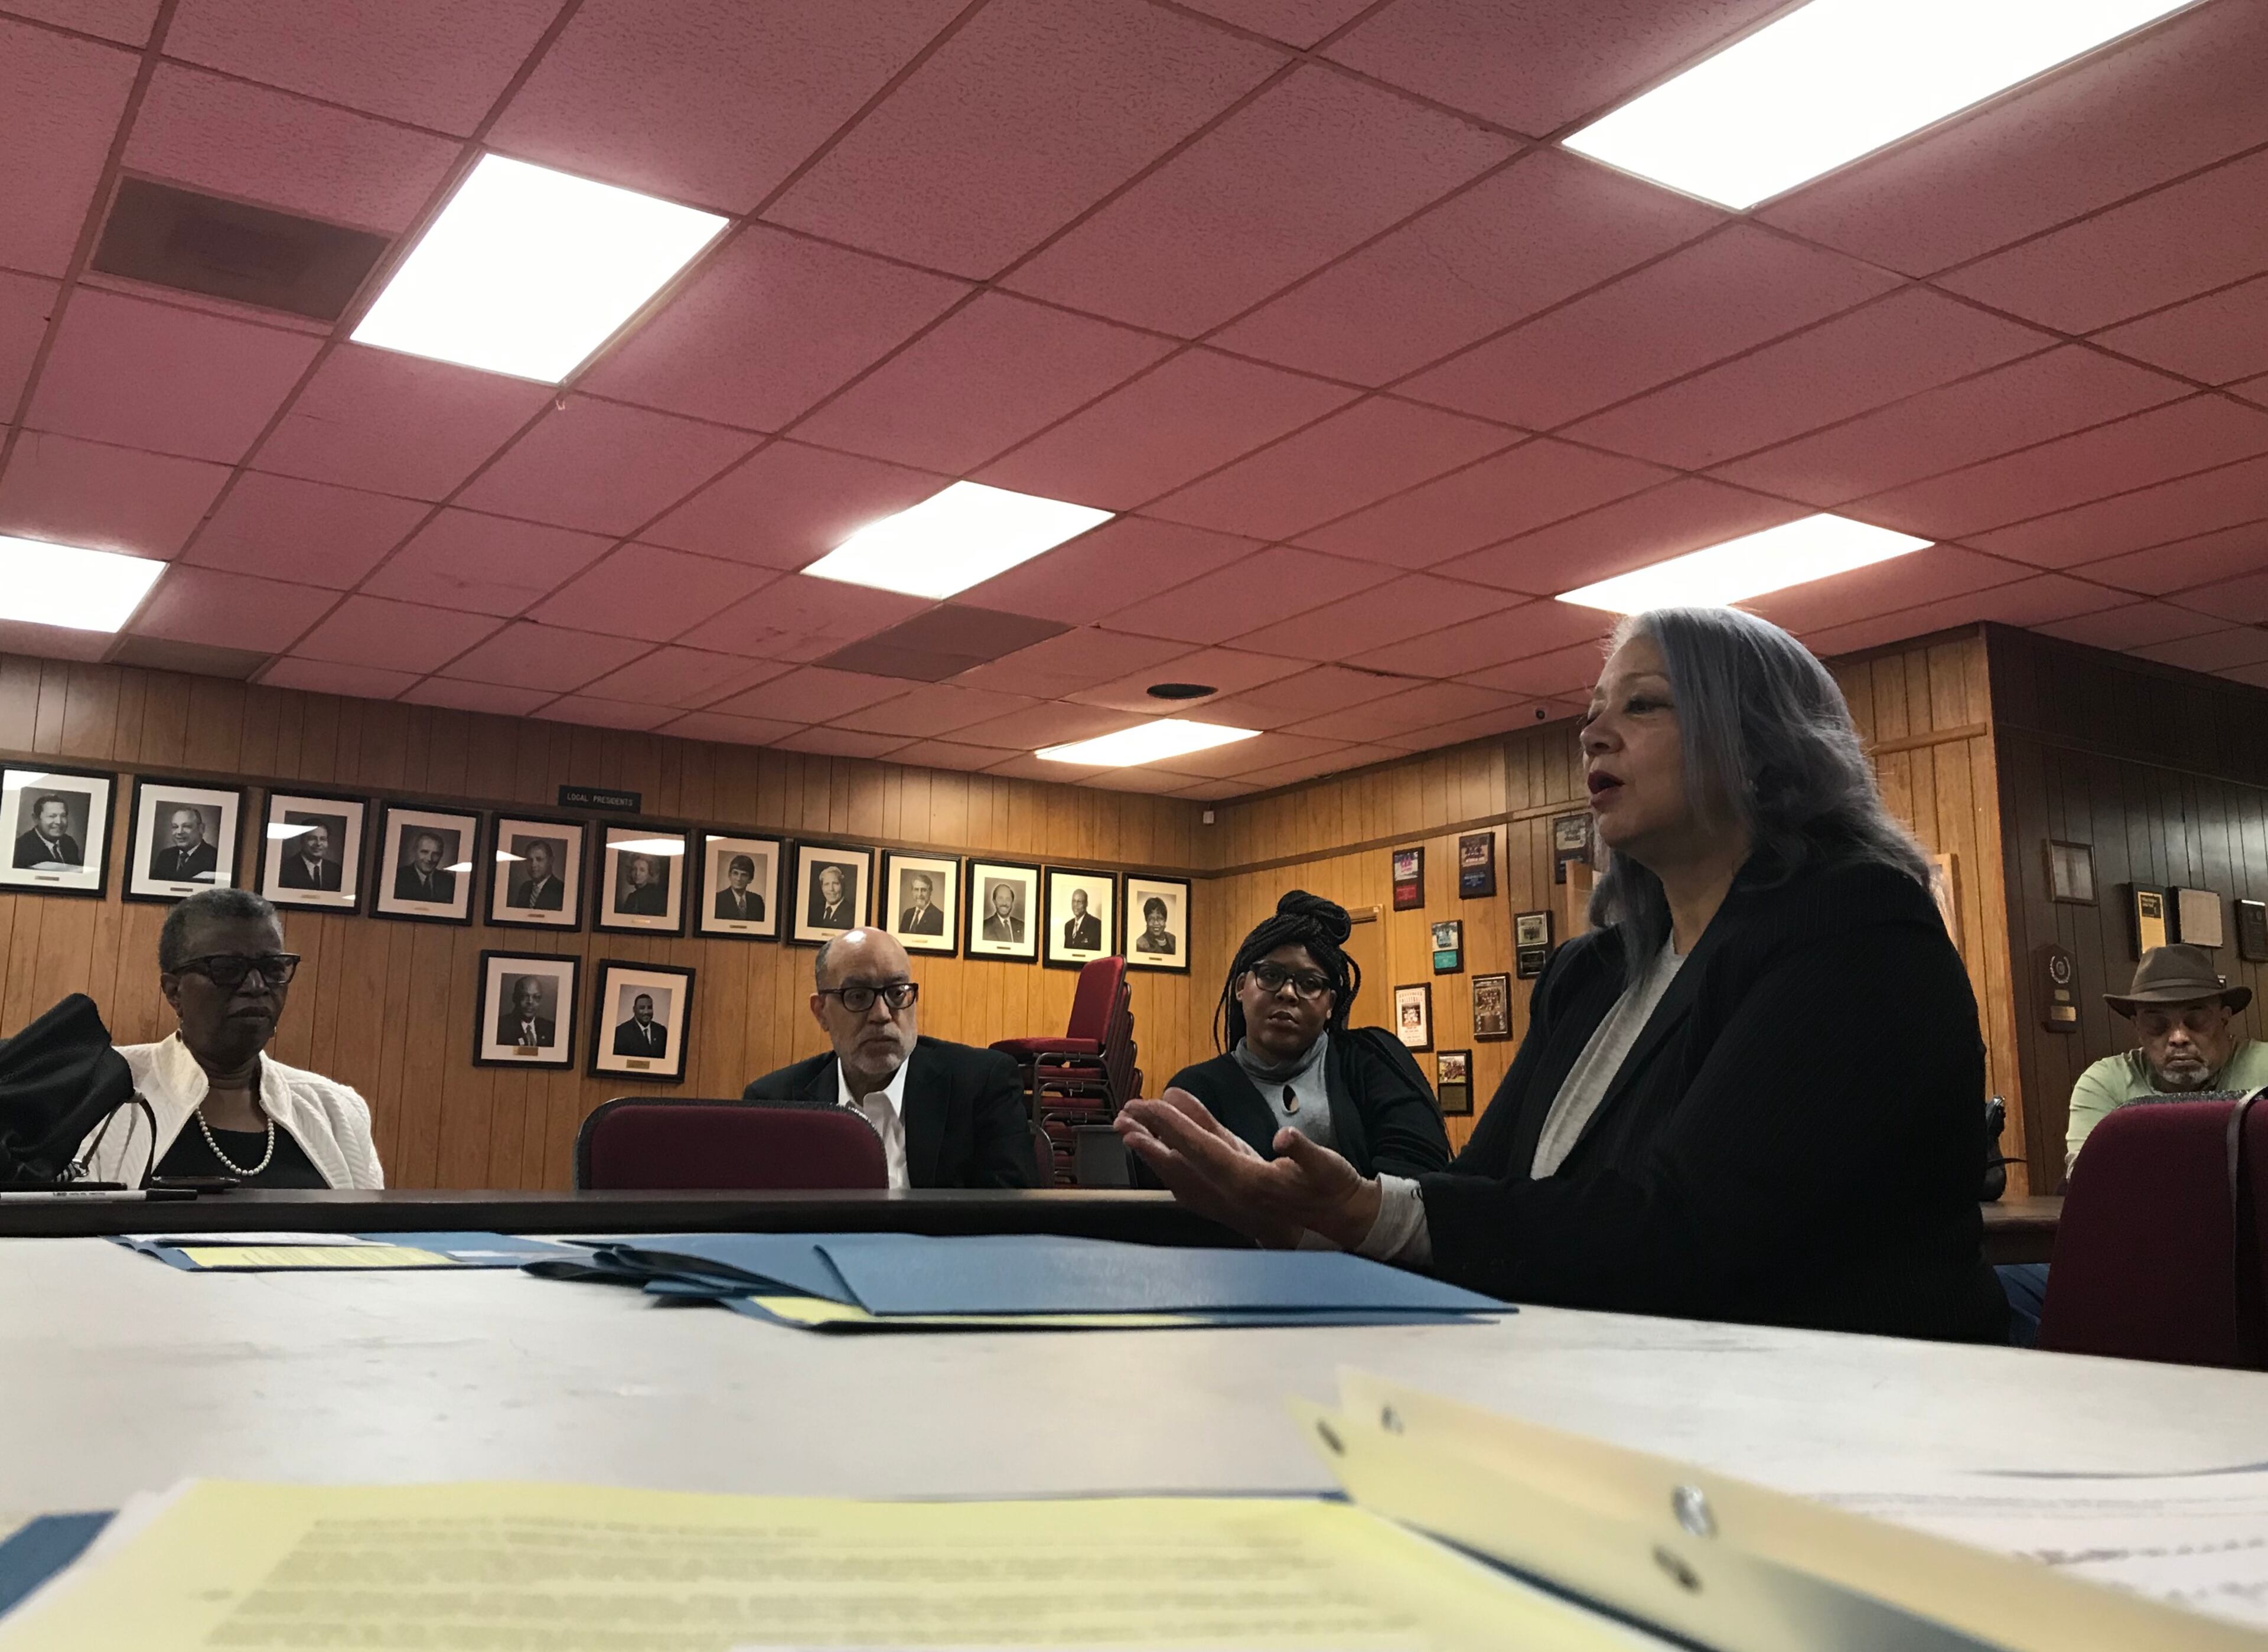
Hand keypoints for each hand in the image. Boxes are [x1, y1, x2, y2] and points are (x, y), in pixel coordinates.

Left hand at [1116, 1088, 1381, 1250]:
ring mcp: (1232, 1195)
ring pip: (1185, 1169)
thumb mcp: (1327, 1169)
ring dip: (1158, 1150)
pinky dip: (1184, 1152)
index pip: (1200, 1148)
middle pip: (1180, 1163)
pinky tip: (1177, 1140)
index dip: (1173, 1126)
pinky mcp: (1239, 1192)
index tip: (1148, 1106)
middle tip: (1122, 1119)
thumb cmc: (1336, 1194)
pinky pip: (1201, 1170)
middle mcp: (1233, 1193)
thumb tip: (1286, 1139)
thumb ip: (1304, 1153)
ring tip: (1134, 1130)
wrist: (1345, 1228)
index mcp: (1249, 1183)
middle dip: (1149, 1141)